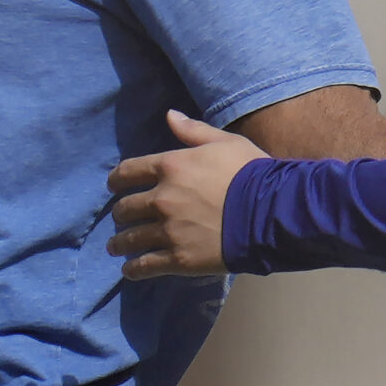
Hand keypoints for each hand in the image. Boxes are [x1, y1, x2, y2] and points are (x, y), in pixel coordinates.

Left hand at [109, 111, 267, 277]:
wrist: (271, 212)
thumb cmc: (252, 173)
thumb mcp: (226, 142)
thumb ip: (193, 131)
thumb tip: (169, 115)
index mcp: (170, 167)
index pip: (127, 172)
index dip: (116, 180)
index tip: (115, 186)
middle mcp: (162, 199)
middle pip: (125, 208)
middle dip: (121, 212)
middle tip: (123, 217)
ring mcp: (168, 231)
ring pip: (130, 239)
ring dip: (119, 243)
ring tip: (116, 247)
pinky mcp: (178, 259)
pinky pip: (145, 266)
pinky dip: (134, 269)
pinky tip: (130, 270)